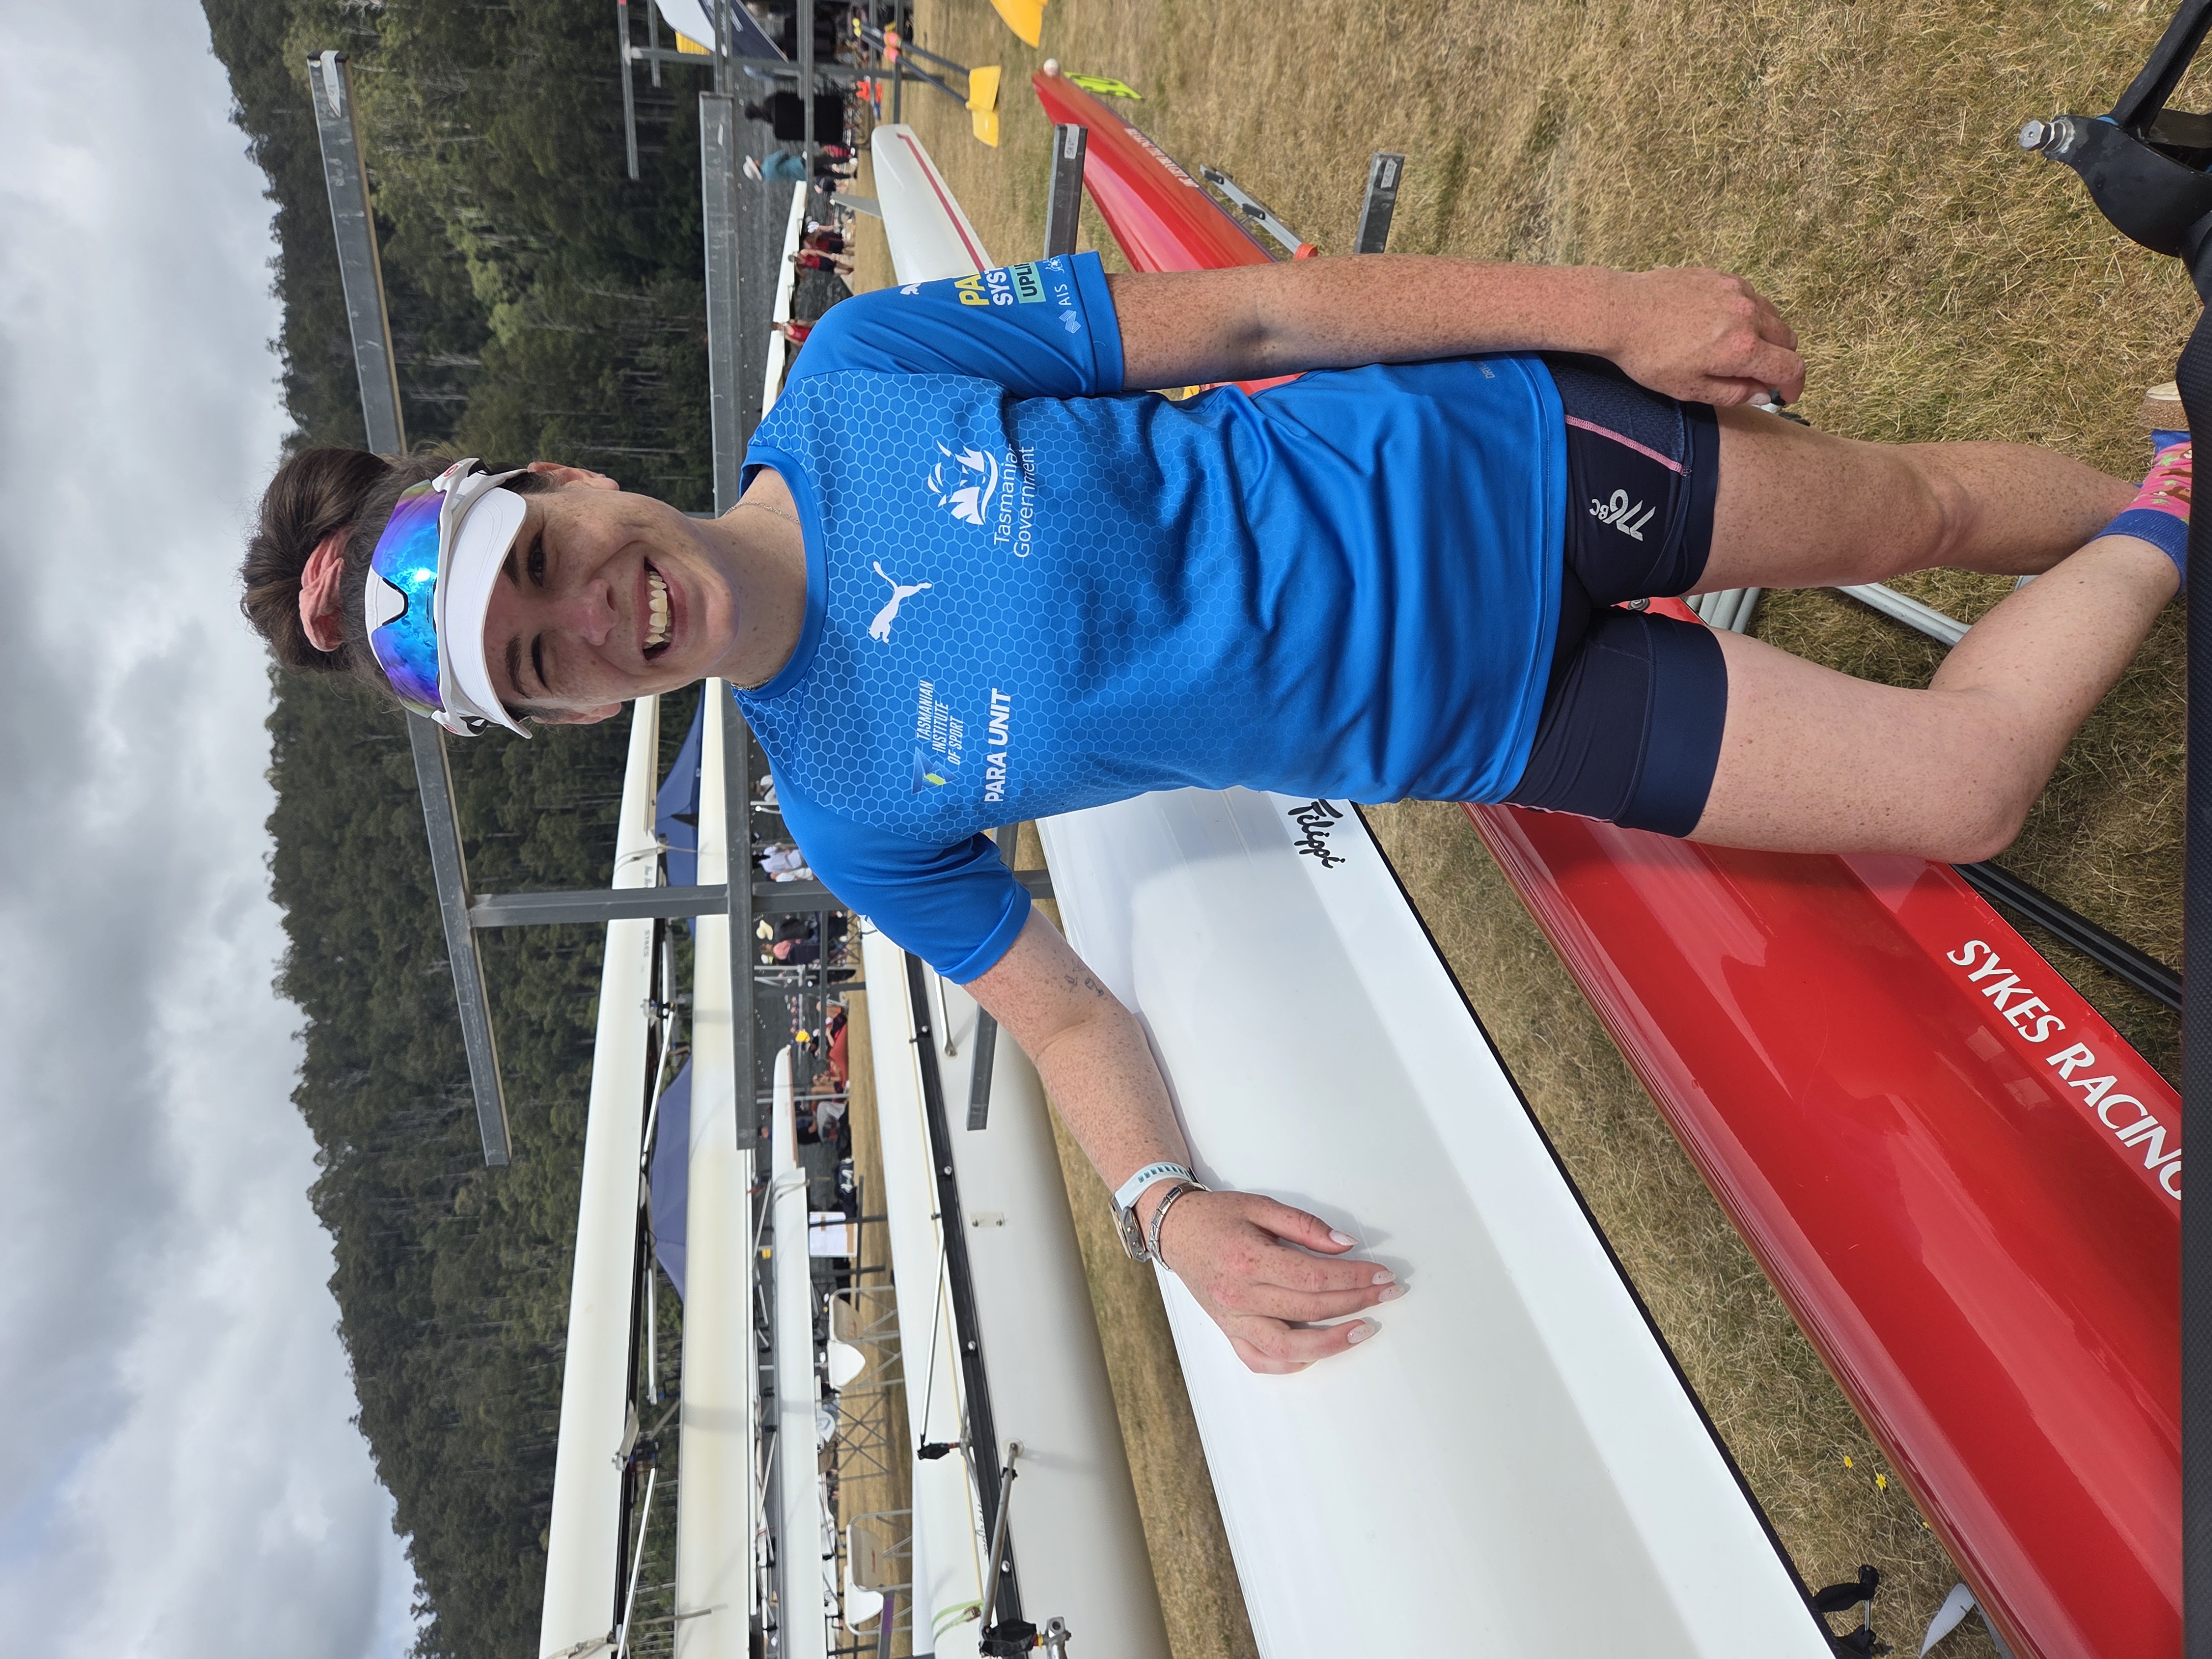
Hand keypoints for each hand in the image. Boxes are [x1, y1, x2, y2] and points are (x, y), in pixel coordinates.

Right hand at [1147, 1188, 1401, 1373]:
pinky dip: (1291, 1362)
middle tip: (1388, 1294)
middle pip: (1310, 1308)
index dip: (1354, 1278)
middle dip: (1357, 1302)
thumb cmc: (1218, 1216)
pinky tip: (1317, 1351)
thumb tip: (1345, 1246)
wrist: (1175, 1231)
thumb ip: (1304, 1226)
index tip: (1382, 1275)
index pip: (1314, 1277)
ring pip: (1288, 1346)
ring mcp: (1233, 1321)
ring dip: (1332, 1342)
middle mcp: (1240, 1297)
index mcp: (1249, 1260)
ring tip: (1363, 1330)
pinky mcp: (1228, 1332)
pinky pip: (1261, 1360)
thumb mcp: (1261, 1206)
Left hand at [1603, 267, 1803, 406]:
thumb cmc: (1649, 356)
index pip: (1791, 367)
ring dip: (1767, 337)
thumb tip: (1763, 393)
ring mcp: (1738, 291)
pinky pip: (1753, 298)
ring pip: (1773, 317)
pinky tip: (1723, 326)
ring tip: (1738, 351)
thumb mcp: (1689, 389)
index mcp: (1742, 348)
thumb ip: (1733, 394)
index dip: (1794, 386)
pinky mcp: (1725, 277)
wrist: (1621, 311)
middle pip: (1789, 340)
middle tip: (1760, 375)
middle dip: (1780, 361)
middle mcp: (1748, 315)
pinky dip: (1750, 316)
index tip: (1785, 396)